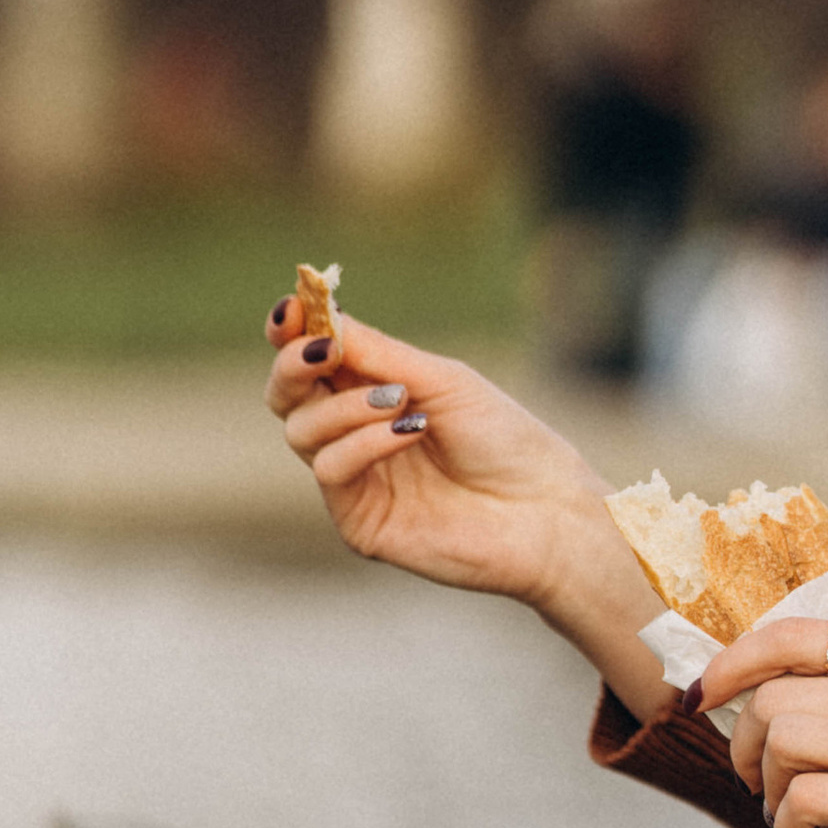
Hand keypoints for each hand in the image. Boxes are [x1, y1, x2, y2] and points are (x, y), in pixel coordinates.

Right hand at [262, 300, 670, 716]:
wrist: (541, 507)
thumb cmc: (503, 437)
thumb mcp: (441, 379)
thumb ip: (378, 354)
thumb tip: (321, 316)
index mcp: (373, 390)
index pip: (313, 359)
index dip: (291, 331)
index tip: (291, 309)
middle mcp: (354, 432)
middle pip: (286, 394)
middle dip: (293, 365)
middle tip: (322, 350)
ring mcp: (354, 477)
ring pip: (302, 429)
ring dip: (345, 405)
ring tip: (400, 399)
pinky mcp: (357, 518)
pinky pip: (330, 469)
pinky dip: (364, 442)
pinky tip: (408, 432)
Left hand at [695, 619, 827, 827]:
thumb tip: (824, 712)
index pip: (798, 633)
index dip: (735, 661)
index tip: (709, 695)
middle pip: (775, 697)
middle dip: (745, 745)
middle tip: (761, 783)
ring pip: (782, 742)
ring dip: (767, 791)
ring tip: (794, 823)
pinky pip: (807, 804)